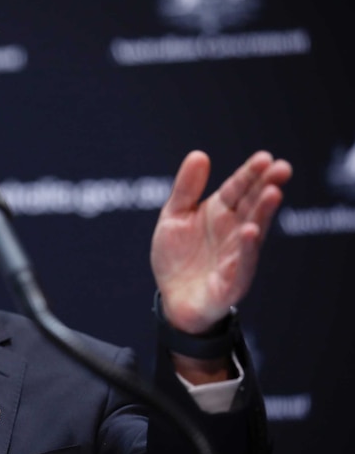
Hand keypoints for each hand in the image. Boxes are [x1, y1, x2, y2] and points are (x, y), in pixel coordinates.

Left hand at [150, 150, 291, 333]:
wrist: (173, 298)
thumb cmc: (177, 256)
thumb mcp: (174, 216)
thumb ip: (185, 189)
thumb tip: (199, 154)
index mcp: (220, 212)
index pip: (238, 188)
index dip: (250, 174)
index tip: (265, 157)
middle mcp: (234, 230)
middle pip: (252, 205)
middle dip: (266, 186)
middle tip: (281, 168)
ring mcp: (237, 254)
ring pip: (254, 230)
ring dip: (263, 212)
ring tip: (271, 193)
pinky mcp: (233, 280)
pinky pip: (242, 263)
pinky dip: (246, 248)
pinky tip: (250, 231)